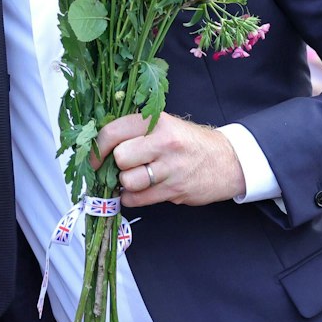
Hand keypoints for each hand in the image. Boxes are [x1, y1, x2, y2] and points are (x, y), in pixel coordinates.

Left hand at [98, 112, 244, 207]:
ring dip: (126, 184)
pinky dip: (132, 198)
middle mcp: (163, 142)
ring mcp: (170, 168)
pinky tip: (141, 191)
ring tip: (136, 178)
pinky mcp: (175, 190)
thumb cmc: (189, 142)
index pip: (113, 132)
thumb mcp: (165, 125)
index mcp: (156, 121)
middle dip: (116, 165)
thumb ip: (135, 131)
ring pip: (128, 181)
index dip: (97, 148)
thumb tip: (98, 146)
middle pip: (119, 158)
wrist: (228, 160)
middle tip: (124, 166)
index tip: (93, 157)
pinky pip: (138, 199)